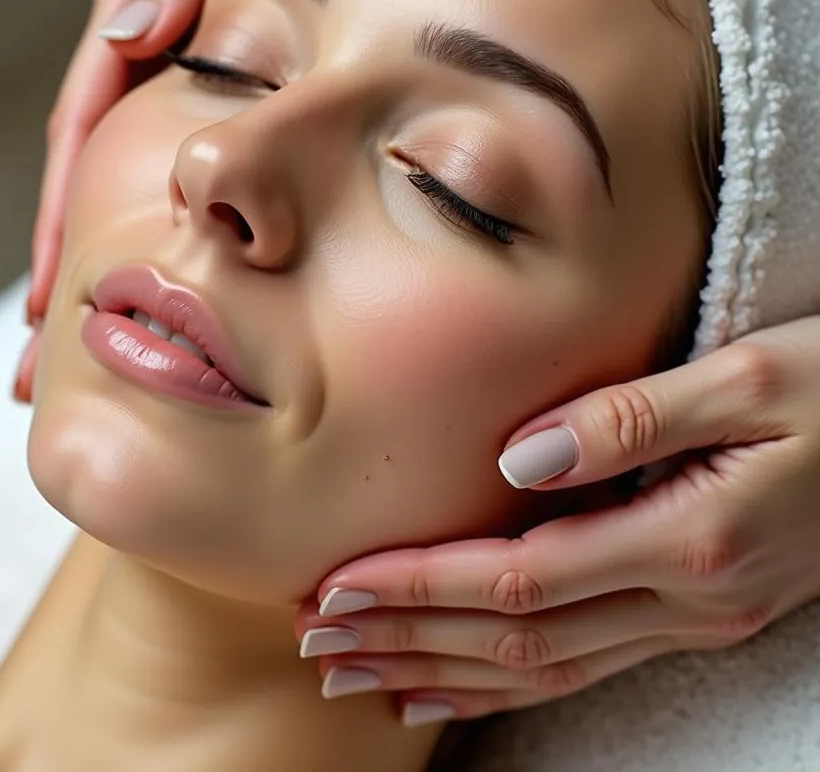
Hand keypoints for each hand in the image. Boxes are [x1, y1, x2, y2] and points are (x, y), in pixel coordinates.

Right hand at [13, 0, 382, 398]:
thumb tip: (127, 39)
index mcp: (139, 5)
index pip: (83, 130)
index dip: (64, 220)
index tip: (52, 306)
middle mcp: (146, 41)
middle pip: (91, 169)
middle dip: (66, 266)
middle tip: (47, 365)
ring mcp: (178, 60)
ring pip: (130, 173)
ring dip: (103, 258)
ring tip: (87, 347)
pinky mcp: (219, 69)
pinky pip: (178, 152)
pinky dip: (159, 218)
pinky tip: (164, 271)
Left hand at [296, 316, 819, 725]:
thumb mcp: (747, 378)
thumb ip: (630, 419)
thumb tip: (517, 455)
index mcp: (690, 541)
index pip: (519, 582)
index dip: (422, 587)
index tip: (340, 585)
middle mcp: (686, 600)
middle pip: (515, 640)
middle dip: (408, 640)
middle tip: (318, 639)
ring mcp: (694, 619)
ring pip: (541, 670)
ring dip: (440, 670)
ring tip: (357, 673)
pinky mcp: (696, 612)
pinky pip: (582, 664)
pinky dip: (504, 683)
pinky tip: (449, 687)